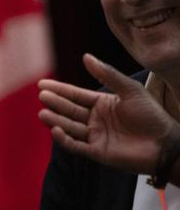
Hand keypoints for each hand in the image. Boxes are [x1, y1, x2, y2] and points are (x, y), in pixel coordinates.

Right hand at [38, 54, 177, 172]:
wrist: (166, 144)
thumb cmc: (151, 115)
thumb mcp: (130, 90)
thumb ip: (108, 74)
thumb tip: (86, 56)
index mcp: (102, 104)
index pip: (76, 95)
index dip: (60, 89)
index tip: (42, 84)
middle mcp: (95, 119)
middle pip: (70, 110)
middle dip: (55, 104)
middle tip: (43, 97)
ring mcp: (95, 136)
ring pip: (70, 127)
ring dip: (56, 121)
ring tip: (43, 113)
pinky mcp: (97, 152)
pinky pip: (76, 146)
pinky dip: (64, 140)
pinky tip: (56, 131)